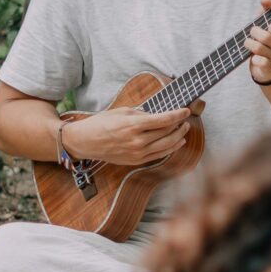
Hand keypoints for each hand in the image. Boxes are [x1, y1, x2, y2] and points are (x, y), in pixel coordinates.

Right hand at [63, 103, 193, 168]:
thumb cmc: (101, 123)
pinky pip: (159, 155)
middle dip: (180, 125)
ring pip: (166, 146)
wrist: (85, 142)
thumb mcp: (121, 111)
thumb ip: (141, 113)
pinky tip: (176, 143)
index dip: (178, 114)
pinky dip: (170, 149)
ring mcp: (137, 153)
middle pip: (167, 133)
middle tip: (185, 119)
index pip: (164, 120)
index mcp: (133, 125)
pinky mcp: (136, 161)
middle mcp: (137, 141)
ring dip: (178, 138)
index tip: (186, 110)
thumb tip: (157, 114)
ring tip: (184, 130)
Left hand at [245, 2, 270, 88]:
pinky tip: (254, 57)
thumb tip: (266, 0)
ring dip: (249, 43)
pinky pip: (260, 61)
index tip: (268, 26)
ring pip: (259, 48)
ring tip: (249, 43)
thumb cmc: (266, 40)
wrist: (264, 66)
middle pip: (267, 37)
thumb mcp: (267, 22)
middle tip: (253, 33)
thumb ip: (267, 8)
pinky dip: (253, 57)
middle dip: (255, 32)